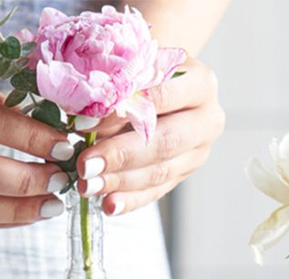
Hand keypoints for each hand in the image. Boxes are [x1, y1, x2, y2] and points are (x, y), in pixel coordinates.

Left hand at [75, 57, 224, 215]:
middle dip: (121, 155)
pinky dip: (130, 199)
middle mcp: (206, 118)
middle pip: (165, 141)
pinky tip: (108, 204)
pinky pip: (157, 191)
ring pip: (160, 171)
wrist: (160, 82)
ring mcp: (198, 150)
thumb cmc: (139, 69)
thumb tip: (82, 114)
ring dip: (120, 181)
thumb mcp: (129, 64)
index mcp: (199, 82)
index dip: (122, 110)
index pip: (162, 96)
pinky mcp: (185, 173)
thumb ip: (113, 84)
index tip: (85, 122)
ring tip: (87, 185)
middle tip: (85, 165)